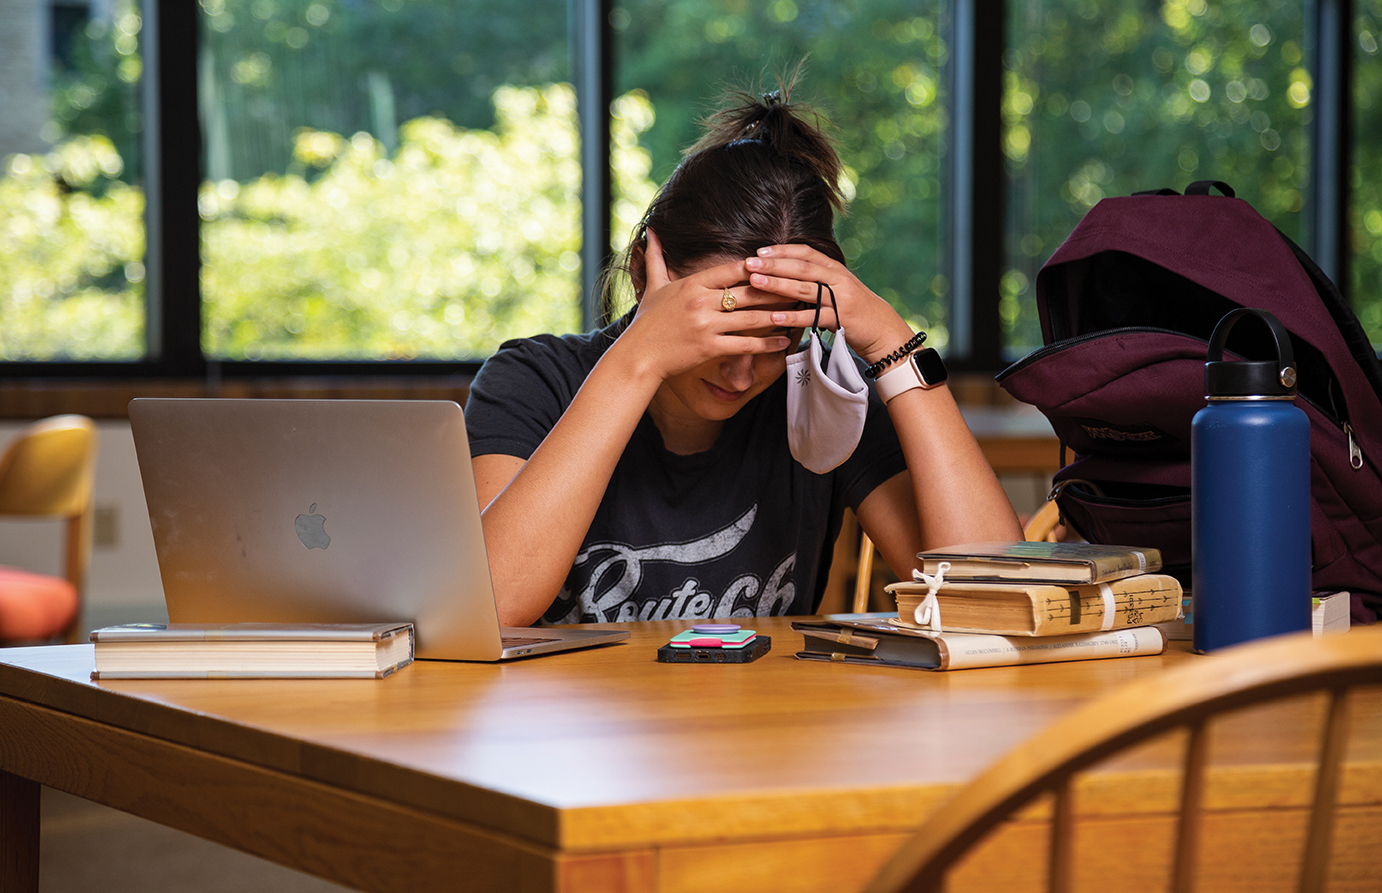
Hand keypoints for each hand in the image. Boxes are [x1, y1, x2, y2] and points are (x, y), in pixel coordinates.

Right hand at [622, 229, 795, 381]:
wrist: (637, 356)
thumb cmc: (647, 322)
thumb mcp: (652, 286)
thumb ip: (656, 258)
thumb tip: (651, 231)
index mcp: (692, 284)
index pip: (731, 269)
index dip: (756, 266)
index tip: (777, 264)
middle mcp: (700, 302)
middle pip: (747, 292)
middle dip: (775, 289)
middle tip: (798, 286)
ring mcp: (706, 325)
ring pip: (750, 317)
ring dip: (777, 315)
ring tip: (798, 313)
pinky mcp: (709, 348)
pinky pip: (744, 344)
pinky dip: (766, 343)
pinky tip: (783, 342)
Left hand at [744, 244, 915, 364]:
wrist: (882, 329)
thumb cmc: (853, 309)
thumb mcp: (836, 288)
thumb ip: (816, 279)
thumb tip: (784, 271)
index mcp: (835, 268)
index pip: (806, 253)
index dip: (782, 250)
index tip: (759, 251)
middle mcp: (838, 279)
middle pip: (802, 267)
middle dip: (774, 264)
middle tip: (749, 263)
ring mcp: (841, 298)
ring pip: (805, 289)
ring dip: (778, 285)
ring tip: (755, 283)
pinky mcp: (842, 319)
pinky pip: (813, 316)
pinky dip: (793, 317)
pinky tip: (775, 317)